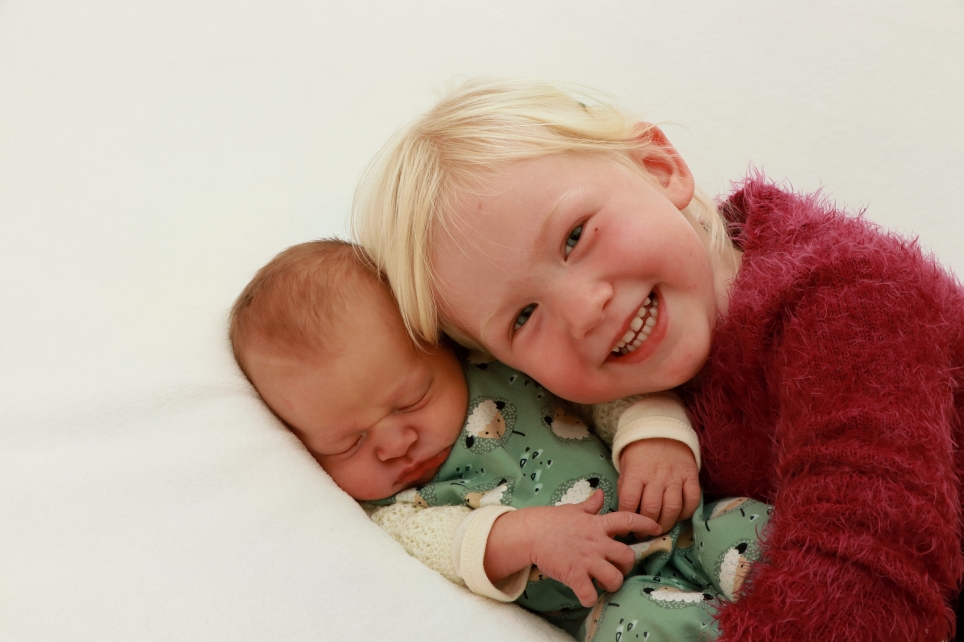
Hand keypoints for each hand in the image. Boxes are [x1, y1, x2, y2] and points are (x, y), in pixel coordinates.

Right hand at [484, 490, 659, 607]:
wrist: (530, 533)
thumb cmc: (551, 521)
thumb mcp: (573, 510)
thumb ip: (591, 505)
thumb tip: (601, 494)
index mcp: (597, 525)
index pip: (627, 520)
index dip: (645, 523)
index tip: (657, 528)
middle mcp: (596, 542)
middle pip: (627, 556)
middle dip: (626, 566)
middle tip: (617, 568)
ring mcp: (586, 559)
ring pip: (614, 578)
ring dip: (612, 584)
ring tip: (604, 584)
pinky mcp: (574, 574)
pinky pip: (589, 594)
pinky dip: (589, 598)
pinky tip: (586, 595)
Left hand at [618, 438, 699, 533]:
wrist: (662, 429)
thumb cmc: (639, 451)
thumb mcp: (626, 465)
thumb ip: (626, 486)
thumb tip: (627, 511)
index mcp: (636, 473)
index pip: (629, 501)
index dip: (626, 518)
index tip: (625, 529)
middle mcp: (656, 476)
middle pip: (652, 509)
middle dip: (646, 526)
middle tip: (642, 534)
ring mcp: (675, 477)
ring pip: (672, 508)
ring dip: (665, 524)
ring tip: (659, 529)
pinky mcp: (691, 476)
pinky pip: (692, 500)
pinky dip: (686, 513)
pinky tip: (678, 517)